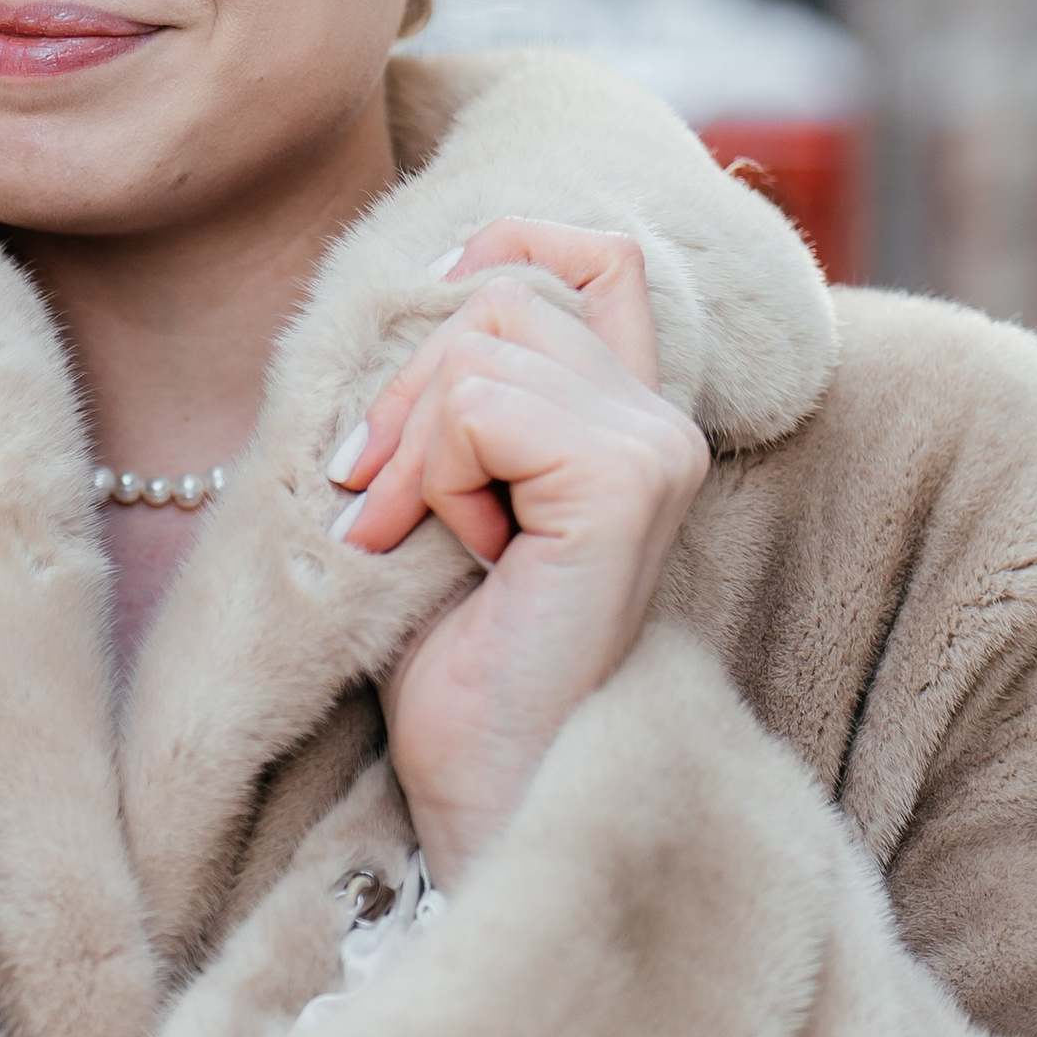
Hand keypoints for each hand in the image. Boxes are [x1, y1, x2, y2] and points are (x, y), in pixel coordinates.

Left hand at [327, 222, 708, 889]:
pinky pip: (478, 408)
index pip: (599, 255)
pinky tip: (458, 556)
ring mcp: (655, 450)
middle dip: (405, 393)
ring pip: (480, 346)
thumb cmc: (453, 666)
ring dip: (413, 446)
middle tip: (373, 503)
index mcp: (630, 422)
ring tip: (417, 540)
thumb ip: (454, 393)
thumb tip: (401, 288)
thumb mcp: (439, 495)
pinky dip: (432, 478)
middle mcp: (662, 425)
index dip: (504, 249)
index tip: (423, 315)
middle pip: (502, 298)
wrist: (485, 788)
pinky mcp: (624, 482)